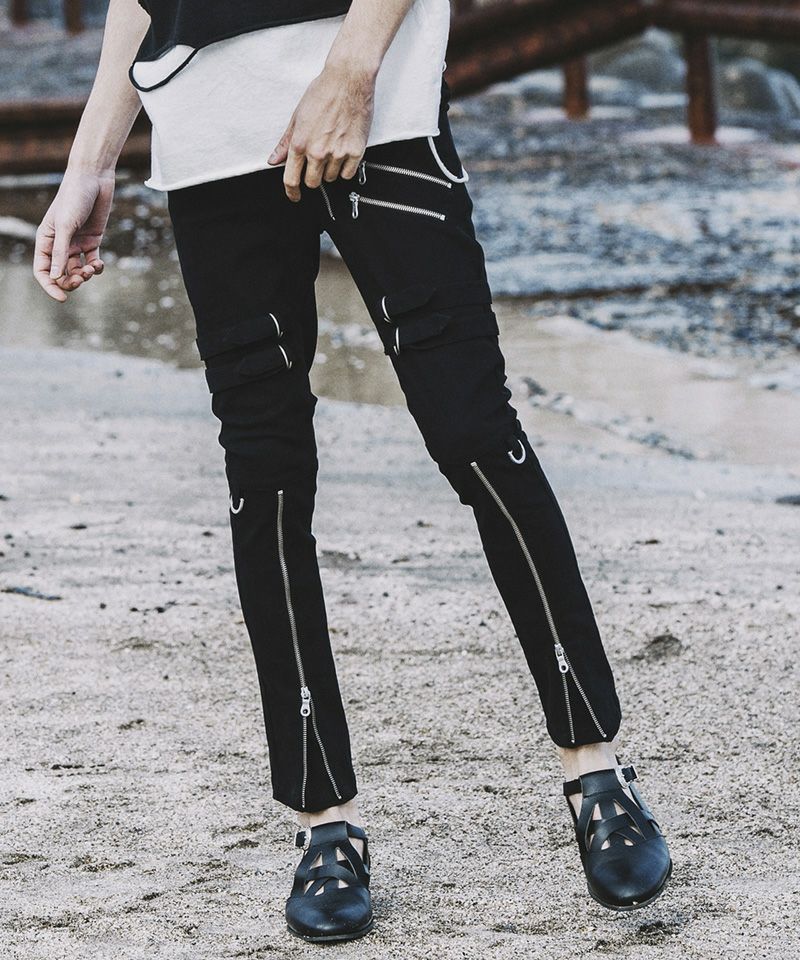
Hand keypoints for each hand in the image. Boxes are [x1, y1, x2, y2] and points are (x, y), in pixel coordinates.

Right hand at [33, 167, 114, 302]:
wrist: (94, 179)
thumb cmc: (74, 198)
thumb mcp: (65, 226)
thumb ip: (60, 251)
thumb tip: (55, 277)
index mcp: (45, 240)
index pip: (43, 270)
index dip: (50, 286)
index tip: (63, 298)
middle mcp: (59, 244)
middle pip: (61, 274)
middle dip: (71, 281)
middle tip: (82, 278)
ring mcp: (76, 243)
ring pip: (78, 270)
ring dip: (85, 275)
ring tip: (92, 269)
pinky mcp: (92, 241)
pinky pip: (93, 262)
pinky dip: (97, 268)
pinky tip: (100, 265)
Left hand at [267, 62, 375, 201]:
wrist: (348, 80)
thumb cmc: (323, 92)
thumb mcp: (298, 116)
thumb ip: (286, 142)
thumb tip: (274, 160)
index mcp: (300, 143)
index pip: (291, 179)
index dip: (291, 192)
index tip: (294, 196)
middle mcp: (318, 152)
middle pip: (312, 183)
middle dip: (313, 177)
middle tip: (317, 163)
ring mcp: (337, 153)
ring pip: (331, 179)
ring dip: (330, 170)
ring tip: (332, 149)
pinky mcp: (355, 152)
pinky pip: (347, 174)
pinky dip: (345, 168)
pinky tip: (343, 152)